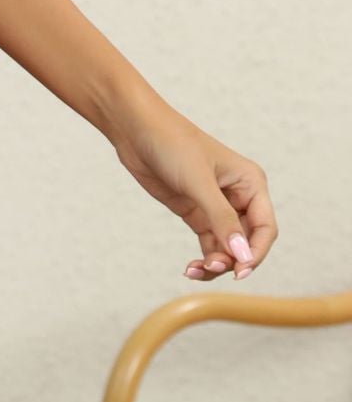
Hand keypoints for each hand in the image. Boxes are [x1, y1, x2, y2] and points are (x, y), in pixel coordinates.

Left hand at [106, 101, 276, 282]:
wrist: (136, 129)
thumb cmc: (172, 144)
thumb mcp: (198, 182)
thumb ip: (221, 219)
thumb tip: (242, 255)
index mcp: (251, 182)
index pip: (265, 228)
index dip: (256, 252)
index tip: (239, 271)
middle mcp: (239, 195)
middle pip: (248, 242)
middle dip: (233, 259)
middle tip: (211, 267)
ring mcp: (217, 205)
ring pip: (229, 247)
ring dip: (217, 263)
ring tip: (195, 270)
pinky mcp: (196, 211)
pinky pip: (210, 244)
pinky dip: (205, 259)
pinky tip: (191, 268)